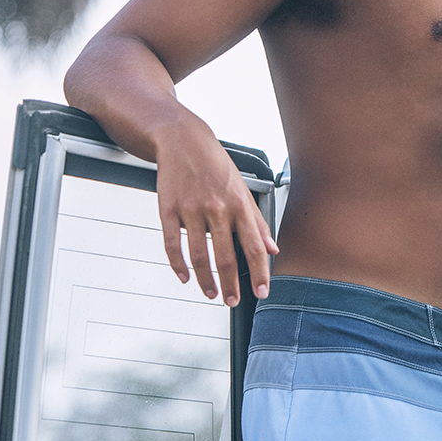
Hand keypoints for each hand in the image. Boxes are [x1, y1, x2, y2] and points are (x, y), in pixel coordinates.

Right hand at [153, 113, 277, 304]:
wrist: (182, 139)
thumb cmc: (215, 165)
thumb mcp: (243, 189)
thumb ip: (257, 221)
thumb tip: (273, 249)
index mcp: (239, 204)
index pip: (254, 246)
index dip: (260, 272)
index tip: (262, 292)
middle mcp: (217, 208)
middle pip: (226, 256)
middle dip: (231, 284)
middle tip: (233, 301)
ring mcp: (191, 209)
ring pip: (199, 254)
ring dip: (205, 280)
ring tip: (211, 294)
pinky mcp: (168, 209)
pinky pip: (172, 243)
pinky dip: (178, 265)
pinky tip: (184, 277)